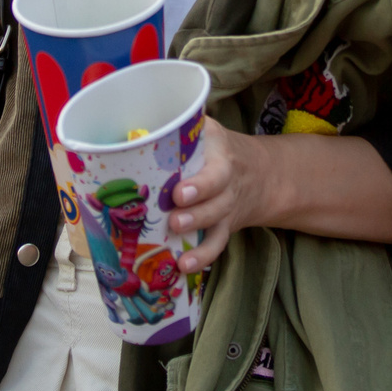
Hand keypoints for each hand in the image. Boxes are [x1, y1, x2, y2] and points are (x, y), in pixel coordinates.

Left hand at [167, 120, 277, 274]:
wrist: (257, 171)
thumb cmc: (215, 148)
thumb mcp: (204, 129)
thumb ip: (178, 124)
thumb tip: (134, 126)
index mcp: (219, 154)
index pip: (216, 170)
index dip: (201, 184)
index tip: (179, 193)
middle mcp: (227, 182)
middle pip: (217, 201)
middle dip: (197, 214)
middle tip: (174, 221)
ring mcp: (226, 206)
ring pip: (217, 224)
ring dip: (200, 241)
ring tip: (181, 255)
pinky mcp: (223, 226)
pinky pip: (217, 243)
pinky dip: (203, 257)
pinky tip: (184, 266)